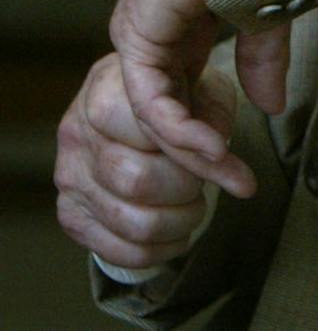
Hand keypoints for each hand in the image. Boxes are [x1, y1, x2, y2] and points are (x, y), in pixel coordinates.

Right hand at [55, 54, 223, 270]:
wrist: (135, 108)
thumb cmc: (177, 96)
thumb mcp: (202, 89)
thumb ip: (211, 119)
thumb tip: (227, 165)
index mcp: (106, 91)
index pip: (149, 130)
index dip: (193, 148)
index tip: (224, 153)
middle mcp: (77, 134)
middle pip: (138, 181)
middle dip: (186, 189)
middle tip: (203, 182)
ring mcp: (69, 176)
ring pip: (132, 222)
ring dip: (177, 223)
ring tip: (194, 206)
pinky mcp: (70, 212)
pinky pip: (113, 251)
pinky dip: (156, 251)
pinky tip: (176, 234)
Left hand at [109, 0, 286, 196]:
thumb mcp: (266, 15)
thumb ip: (262, 59)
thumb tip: (271, 104)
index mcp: (186, 25)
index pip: (190, 93)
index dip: (217, 130)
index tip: (247, 163)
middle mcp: (158, 37)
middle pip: (172, 111)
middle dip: (205, 152)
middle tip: (238, 182)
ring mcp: (143, 40)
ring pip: (159, 115)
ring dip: (195, 151)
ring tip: (229, 175)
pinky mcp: (138, 41)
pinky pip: (152, 102)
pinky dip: (182, 130)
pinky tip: (213, 148)